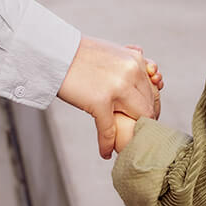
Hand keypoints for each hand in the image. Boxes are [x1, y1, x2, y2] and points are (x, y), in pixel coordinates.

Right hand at [57, 35, 160, 158]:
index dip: (152, 106)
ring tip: (125, 143)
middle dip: (145, 121)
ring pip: (137, 118)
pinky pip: (109, 130)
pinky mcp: (99, 101)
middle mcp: (131, 73)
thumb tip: (149, 71)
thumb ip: (129, 62)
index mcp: (135, 60)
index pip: (154, 90)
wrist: (52, 51)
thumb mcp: (112, 52)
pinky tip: (105, 153)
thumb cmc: (77, 53)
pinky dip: (107, 145)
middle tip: (138, 133)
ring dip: (132, 133)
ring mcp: (117, 88)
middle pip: (148, 106)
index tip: (147, 117)